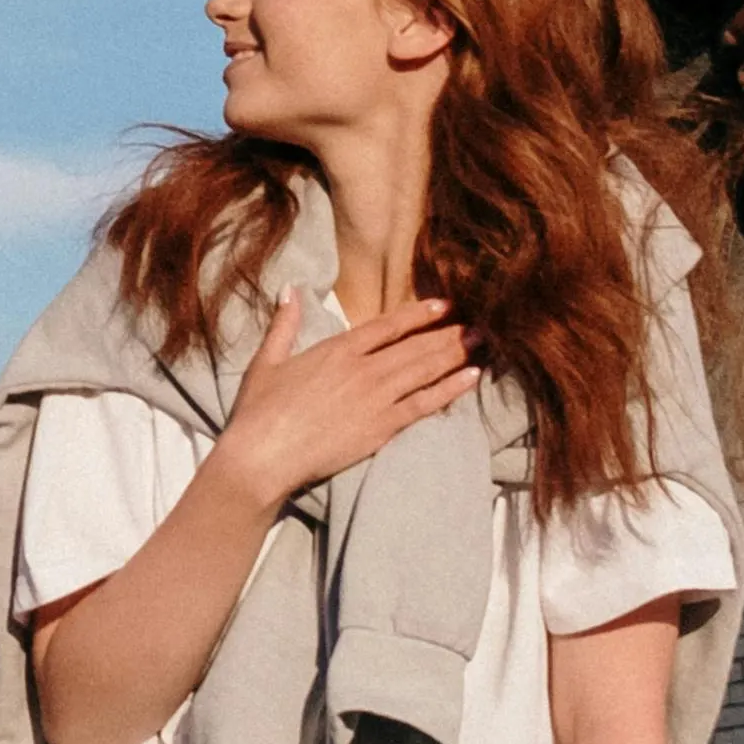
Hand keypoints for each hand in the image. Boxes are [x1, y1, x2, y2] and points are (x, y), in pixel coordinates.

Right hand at [209, 291, 484, 508]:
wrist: (263, 454)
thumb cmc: (259, 410)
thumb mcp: (266, 360)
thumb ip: (284, 323)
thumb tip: (290, 289)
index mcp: (337, 350)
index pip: (387, 325)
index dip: (419, 314)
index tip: (445, 305)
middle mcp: (363, 369)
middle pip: (416, 346)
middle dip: (450, 334)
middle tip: (481, 323)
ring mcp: (376, 398)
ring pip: (425, 370)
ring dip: (457, 354)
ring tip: (484, 343)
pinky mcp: (382, 427)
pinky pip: (425, 404)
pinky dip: (451, 390)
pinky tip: (472, 378)